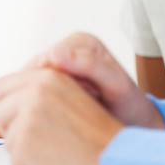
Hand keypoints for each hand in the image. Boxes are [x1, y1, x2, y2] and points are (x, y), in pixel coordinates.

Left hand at [0, 65, 123, 164]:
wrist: (116, 159)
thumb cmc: (97, 135)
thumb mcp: (71, 97)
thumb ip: (40, 92)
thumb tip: (5, 102)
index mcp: (49, 76)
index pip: (3, 86)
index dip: (8, 107)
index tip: (21, 121)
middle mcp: (36, 90)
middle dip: (10, 127)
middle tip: (35, 141)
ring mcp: (29, 115)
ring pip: (6, 137)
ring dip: (24, 150)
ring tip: (53, 151)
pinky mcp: (26, 141)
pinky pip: (14, 159)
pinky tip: (55, 163)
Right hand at [33, 33, 164, 128]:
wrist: (135, 123)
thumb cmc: (130, 105)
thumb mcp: (116, 84)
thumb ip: (90, 65)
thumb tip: (55, 53)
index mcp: (79, 41)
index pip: (44, 62)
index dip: (54, 87)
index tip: (84, 99)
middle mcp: (65, 50)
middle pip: (32, 75)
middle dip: (47, 98)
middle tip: (77, 111)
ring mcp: (55, 68)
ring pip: (28, 89)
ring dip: (43, 106)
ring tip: (72, 116)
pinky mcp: (49, 85)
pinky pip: (32, 99)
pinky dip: (42, 112)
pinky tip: (60, 121)